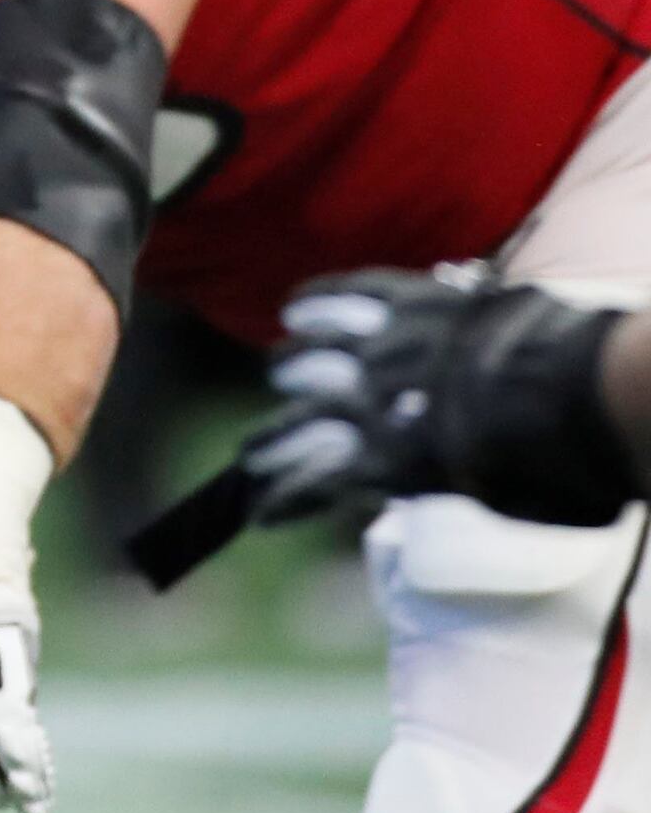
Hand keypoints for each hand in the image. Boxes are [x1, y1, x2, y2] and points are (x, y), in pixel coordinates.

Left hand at [243, 269, 635, 528]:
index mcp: (411, 309)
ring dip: (271, 440)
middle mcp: (375, 351)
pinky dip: (287, 498)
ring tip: (251, 455)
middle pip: (307, 358)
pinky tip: (262, 514)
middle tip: (280, 377)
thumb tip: (480, 318)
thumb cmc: (556, 355)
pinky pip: (316, 480)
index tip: (295, 311)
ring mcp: (371, 405)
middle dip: (290, 368)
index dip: (315, 305)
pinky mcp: (377, 458)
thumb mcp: (504, 318)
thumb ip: (472, 326)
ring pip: (298, 422)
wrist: (560, 387)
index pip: (344, 297)